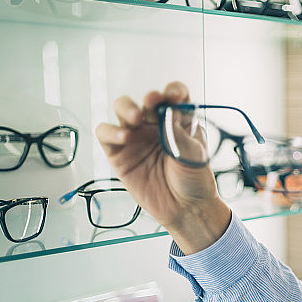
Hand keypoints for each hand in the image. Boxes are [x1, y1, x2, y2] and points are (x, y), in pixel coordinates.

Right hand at [95, 81, 230, 253]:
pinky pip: (106, 134)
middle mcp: (156, 125)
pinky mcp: (119, 153)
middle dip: (149, 98)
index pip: (174, 96)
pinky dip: (111, 131)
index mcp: (178, 121)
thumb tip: (166, 110)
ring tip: (135, 119)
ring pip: (123, 110)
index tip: (175, 95)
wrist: (186, 209)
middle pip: (147, 101)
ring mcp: (137, 137)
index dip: (173, 91)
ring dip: (127, 108)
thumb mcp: (194, 154)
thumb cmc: (194, 180)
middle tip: (153, 103)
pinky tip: (124, 137)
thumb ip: (178, 132)